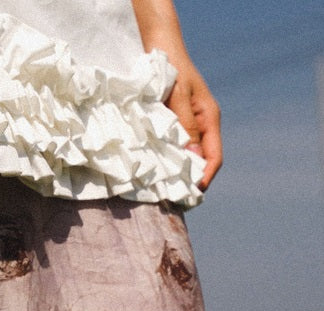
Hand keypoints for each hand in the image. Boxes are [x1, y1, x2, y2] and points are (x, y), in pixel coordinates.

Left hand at [164, 62, 222, 190]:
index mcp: (209, 119)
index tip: (192, 194)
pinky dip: (170, 161)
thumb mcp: (178, 97)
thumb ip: (184, 126)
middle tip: (175, 200)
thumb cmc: (170, 69)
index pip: (214, 157)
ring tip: (166, 191)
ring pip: (189, 156)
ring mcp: (190, 125)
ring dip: (180, 172)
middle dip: (192, 180)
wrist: (160, 48)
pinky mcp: (176, 124)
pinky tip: (158, 171)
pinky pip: (177, 147)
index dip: (205, 178)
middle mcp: (202, 125)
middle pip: (203, 160)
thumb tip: (192, 157)